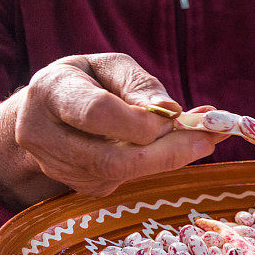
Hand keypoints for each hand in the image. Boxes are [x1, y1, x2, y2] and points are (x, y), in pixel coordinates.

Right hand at [0, 53, 226, 208]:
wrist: (44, 113)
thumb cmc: (86, 81)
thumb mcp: (110, 67)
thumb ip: (139, 85)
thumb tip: (171, 112)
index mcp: (51, 91)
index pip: (96, 113)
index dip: (140, 120)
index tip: (178, 115)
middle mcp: (44, 135)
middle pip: (112, 159)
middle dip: (167, 153)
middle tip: (211, 138)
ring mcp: (59, 168)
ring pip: (122, 176)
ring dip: (169, 159)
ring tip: (205, 137)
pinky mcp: (80, 187)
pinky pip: (127, 181)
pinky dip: (159, 165)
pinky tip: (180, 146)